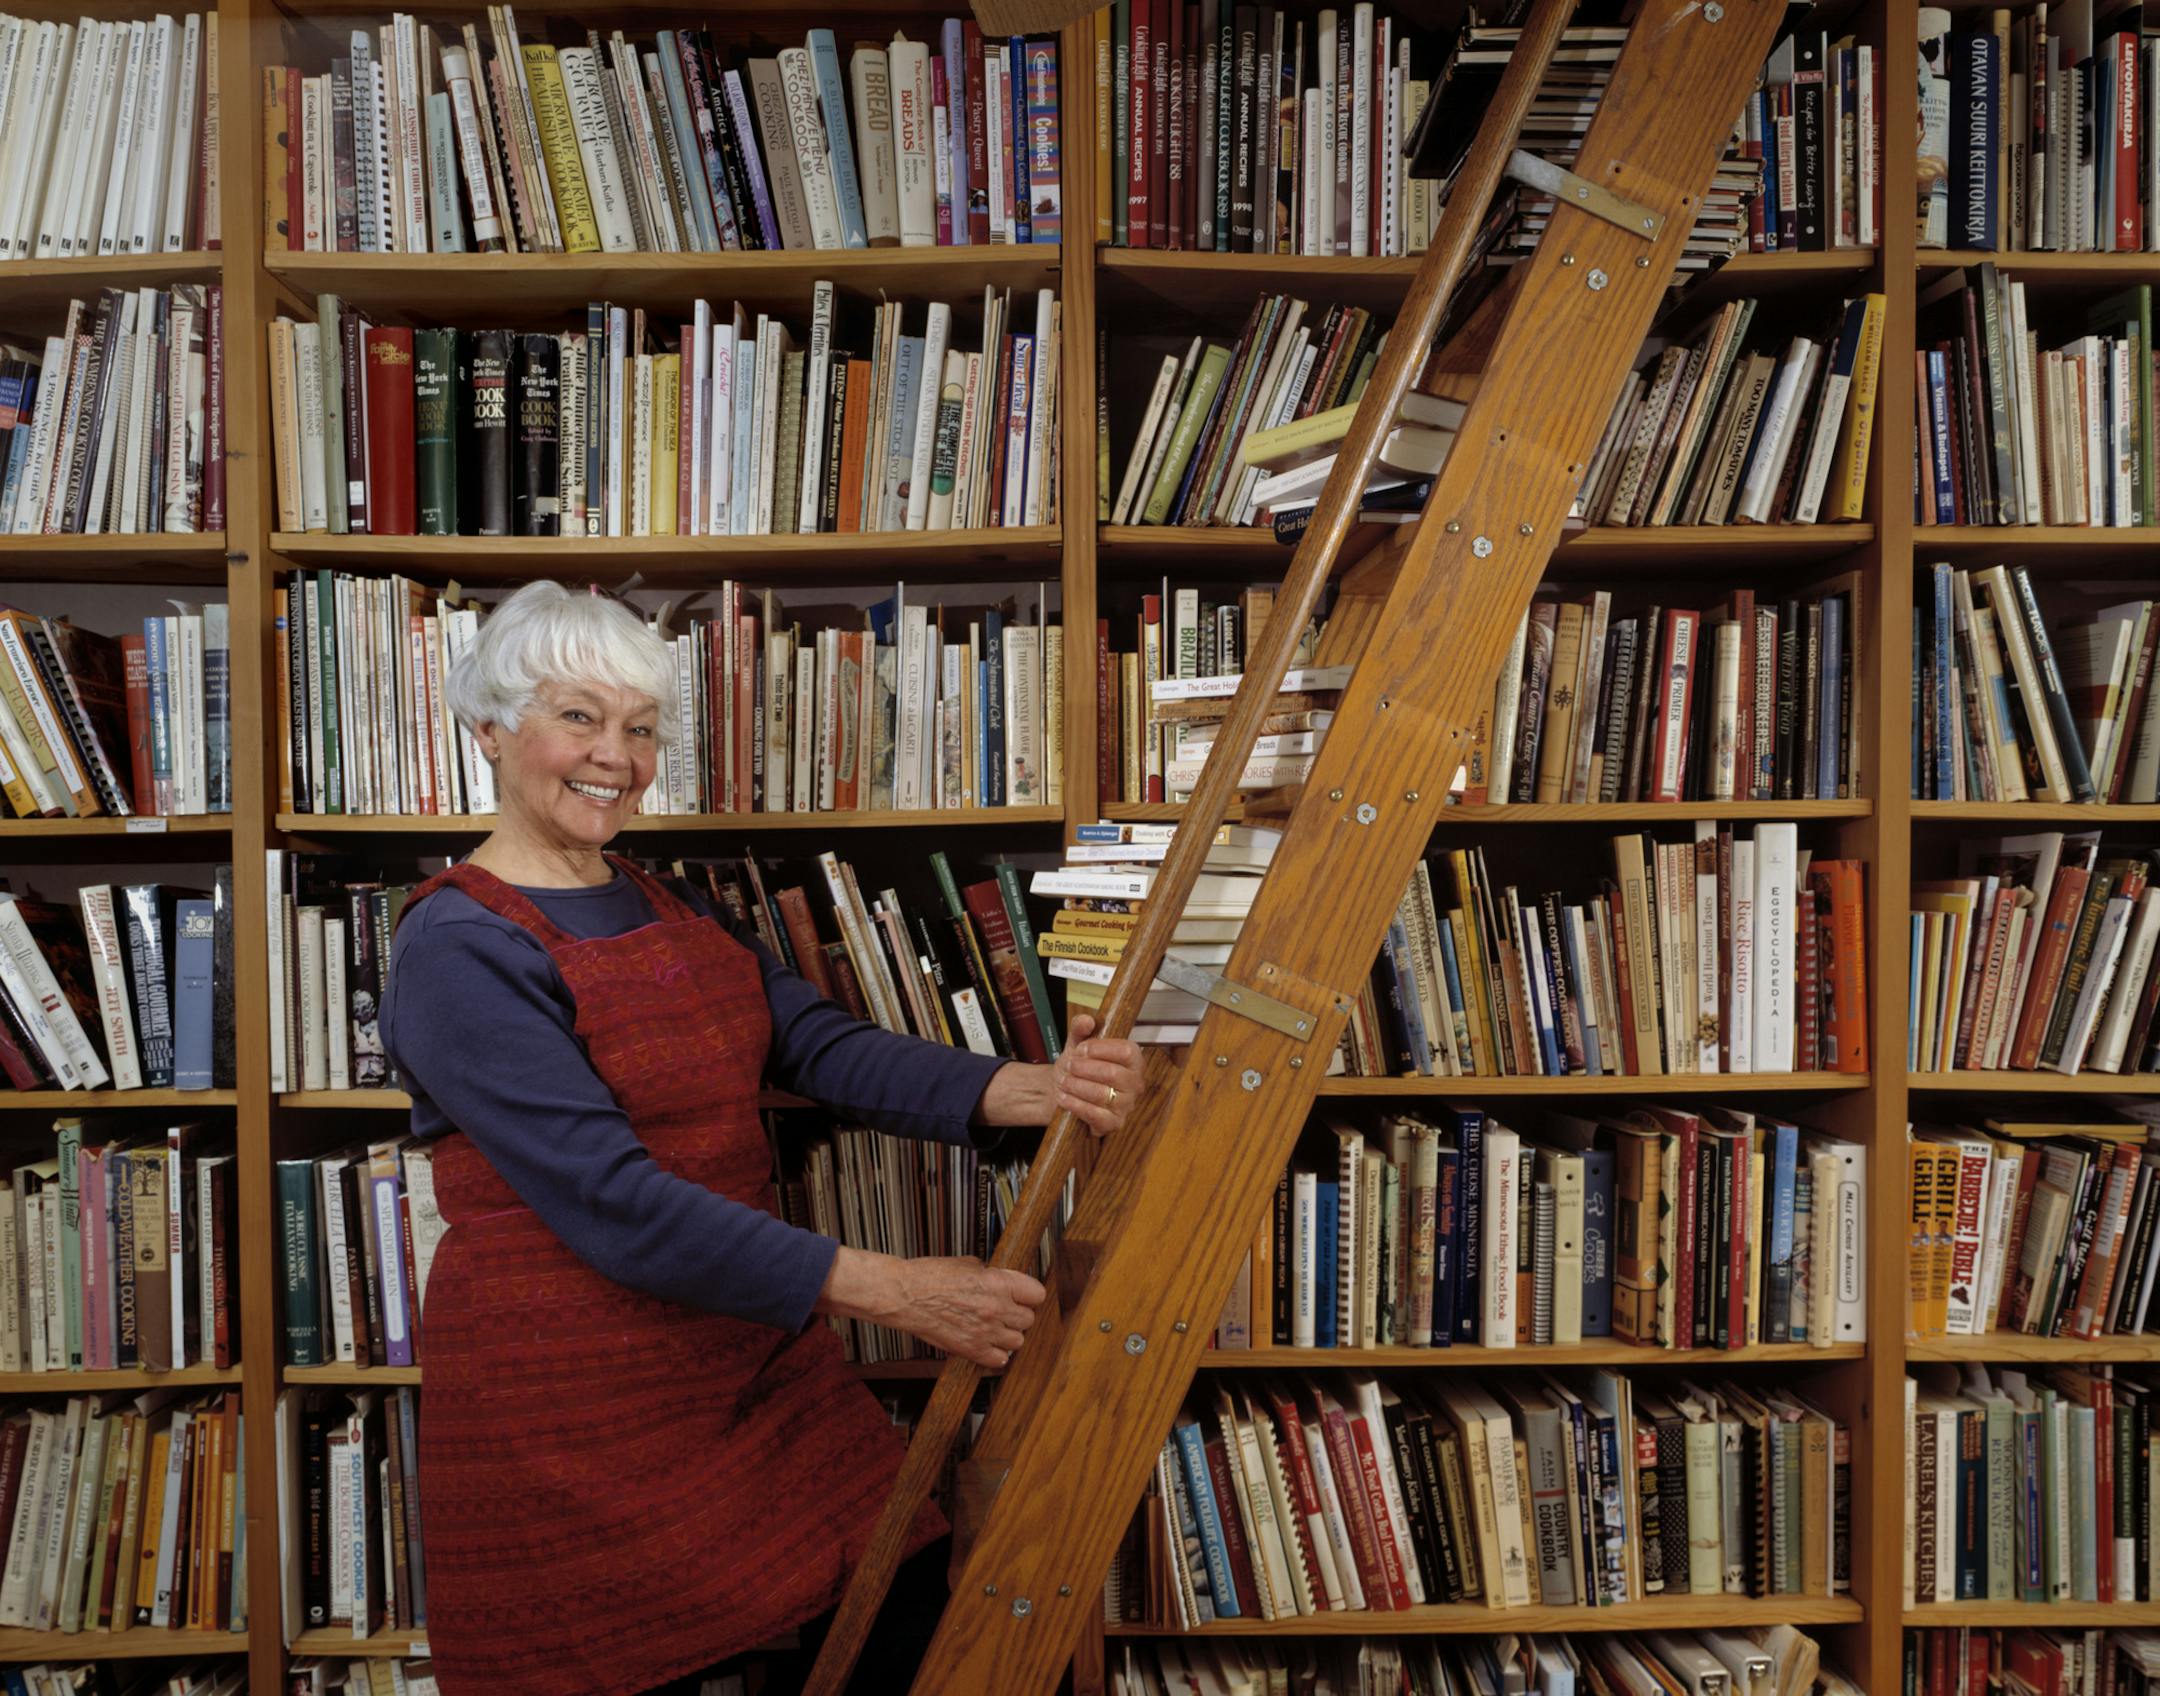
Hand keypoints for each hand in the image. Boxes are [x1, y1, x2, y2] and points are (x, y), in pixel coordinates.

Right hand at [815, 1247, 1045, 1368]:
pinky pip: (999, 1360)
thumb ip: (990, 1274)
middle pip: (1029, 1319)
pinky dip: (996, 1354)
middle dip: (1018, 1315)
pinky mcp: (971, 1350)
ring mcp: (985, 1332)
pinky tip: (987, 1343)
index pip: (1037, 1294)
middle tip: (1007, 1311)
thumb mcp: (967, 1263)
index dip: (1030, 1294)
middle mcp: (996, 1308)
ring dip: (1009, 1335)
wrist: (904, 1295)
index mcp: (998, 1282)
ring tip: (996, 1328)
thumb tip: (1000, 1279)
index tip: (1025, 1296)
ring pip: (1018, 1341)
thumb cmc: (929, 1276)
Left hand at [1048, 1015, 1144, 1137]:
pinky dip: (1074, 1104)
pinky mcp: (1114, 1123)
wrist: (1063, 1091)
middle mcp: (1136, 1083)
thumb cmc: (1077, 1067)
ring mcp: (1127, 1105)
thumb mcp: (1077, 1043)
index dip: (1100, 1049)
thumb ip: (1080, 1028)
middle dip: (1084, 1069)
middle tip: (1069, 1066)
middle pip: (1112, 1073)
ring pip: (1101, 1094)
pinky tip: (1063, 1097)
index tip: (1080, 1049)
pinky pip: (1094, 1114)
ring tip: (1063, 1081)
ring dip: (1076, 1086)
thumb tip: (1086, 1021)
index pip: (1126, 1051)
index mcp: (1134, 1060)